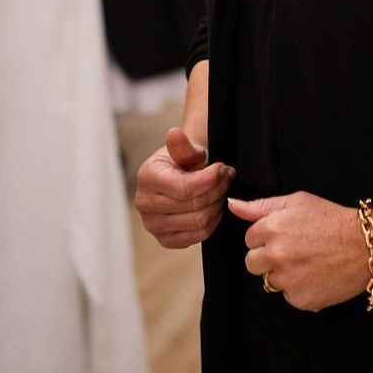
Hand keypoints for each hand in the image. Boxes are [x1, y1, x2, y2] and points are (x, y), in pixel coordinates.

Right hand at [135, 127, 234, 248]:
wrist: (179, 174)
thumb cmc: (184, 160)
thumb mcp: (186, 149)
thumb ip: (183, 145)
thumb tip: (174, 133)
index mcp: (147, 177)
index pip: (185, 187)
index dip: (211, 179)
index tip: (223, 168)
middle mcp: (144, 204)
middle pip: (194, 206)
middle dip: (218, 189)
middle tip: (228, 177)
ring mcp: (153, 225)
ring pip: (198, 222)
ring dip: (218, 204)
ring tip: (223, 189)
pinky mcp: (165, 239)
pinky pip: (197, 236)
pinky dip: (213, 221)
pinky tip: (215, 205)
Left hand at [228, 192, 365, 311]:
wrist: (365, 245)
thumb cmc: (331, 219)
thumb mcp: (297, 201)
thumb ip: (260, 206)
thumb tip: (232, 205)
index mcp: (273, 227)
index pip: (249, 239)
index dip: (266, 236)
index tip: (285, 234)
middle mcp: (277, 255)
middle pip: (252, 263)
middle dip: (267, 257)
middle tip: (292, 249)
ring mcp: (288, 280)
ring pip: (269, 281)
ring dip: (283, 274)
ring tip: (307, 261)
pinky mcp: (300, 300)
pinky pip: (288, 296)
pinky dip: (299, 288)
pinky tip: (315, 274)